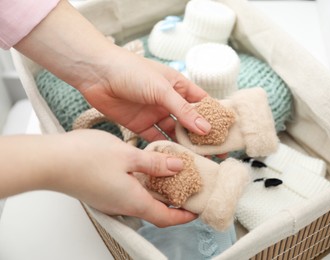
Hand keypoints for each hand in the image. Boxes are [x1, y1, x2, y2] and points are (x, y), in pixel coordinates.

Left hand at [13, 0, 210, 141]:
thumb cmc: (131, 71)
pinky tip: (172, 159)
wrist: (96, 73)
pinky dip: (163, 149)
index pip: (202, 104)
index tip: (226, 133)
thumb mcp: (162, 89)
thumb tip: (205, 129)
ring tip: (196, 161)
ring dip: (183, 145)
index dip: (214, 118)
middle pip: (189, 122)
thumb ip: (183, 110)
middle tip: (214, 153)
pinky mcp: (139, 125)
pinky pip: (155, 140)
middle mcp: (168, 102)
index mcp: (178, 87)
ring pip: (173, 133)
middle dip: (201, 137)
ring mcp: (154, 114)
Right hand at [46, 130, 196, 226]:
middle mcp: (122, 205)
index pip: (166, 217)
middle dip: (174, 202)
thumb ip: (155, 163)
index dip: (184, 216)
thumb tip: (177, 167)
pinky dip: (143, 183)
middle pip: (155, 210)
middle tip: (188, 188)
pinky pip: (129, 191)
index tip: (196, 210)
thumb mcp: (128, 156)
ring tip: (171, 174)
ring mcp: (111, 198)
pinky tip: (145, 167)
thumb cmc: (83, 159)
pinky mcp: (102, 190)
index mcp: (133, 201)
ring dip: (158, 190)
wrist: (49, 161)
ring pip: (142, 199)